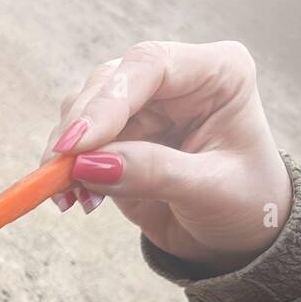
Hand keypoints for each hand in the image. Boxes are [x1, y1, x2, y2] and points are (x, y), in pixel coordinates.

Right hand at [44, 40, 291, 273]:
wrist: (236, 235)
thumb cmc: (244, 203)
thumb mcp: (208, 191)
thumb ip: (153, 173)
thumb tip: (89, 164)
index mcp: (217, 73)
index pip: (150, 66)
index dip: (107, 102)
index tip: (75, 145)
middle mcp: (176, 81)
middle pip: (107, 83)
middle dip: (77, 129)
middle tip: (56, 175)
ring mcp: (144, 107)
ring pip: (82, 109)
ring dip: (65, 153)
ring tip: (68, 195)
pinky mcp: (118, 137)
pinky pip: (77, 144)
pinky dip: (66, 171)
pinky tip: (74, 198)